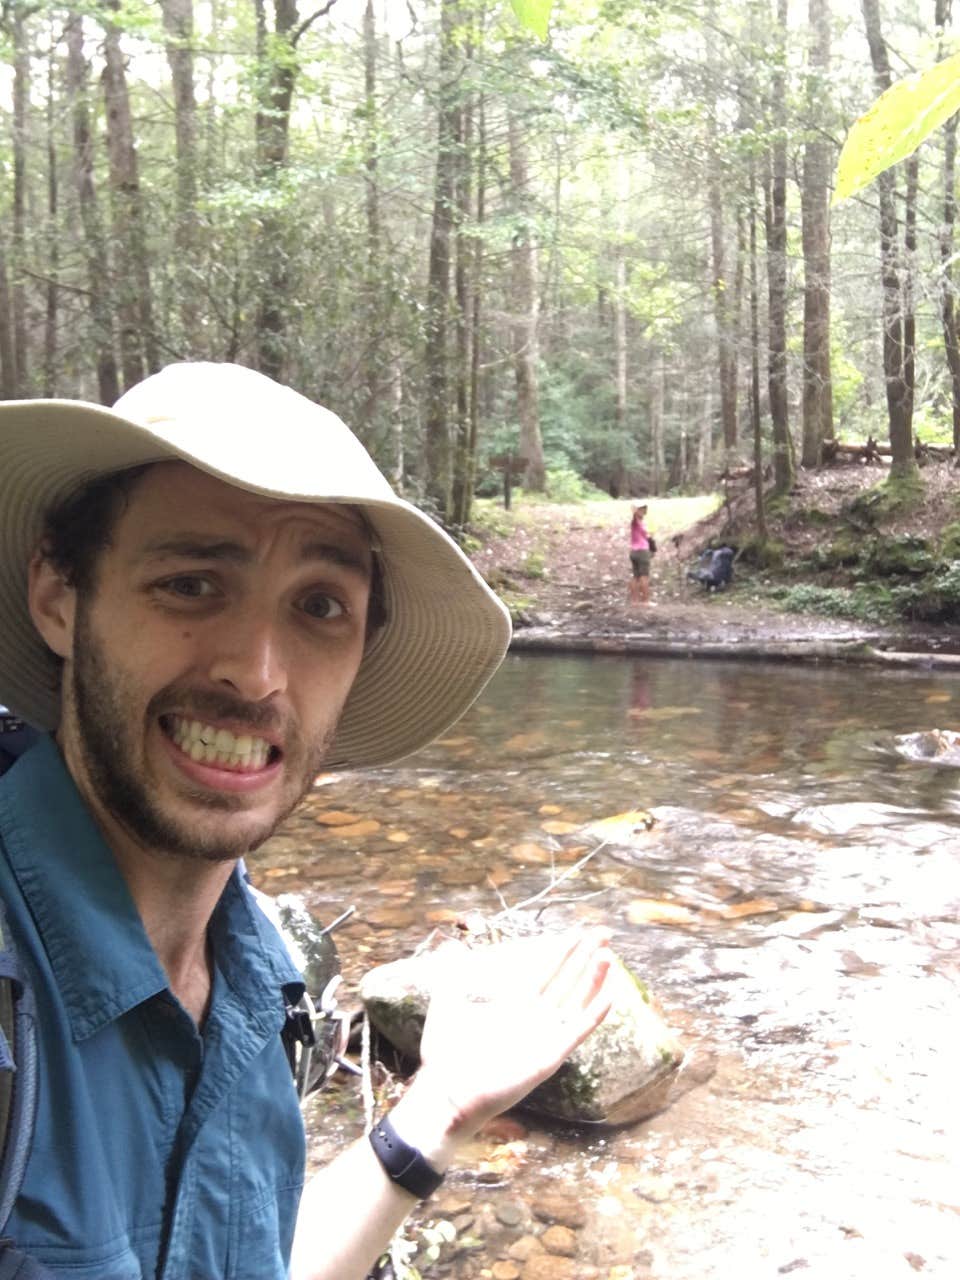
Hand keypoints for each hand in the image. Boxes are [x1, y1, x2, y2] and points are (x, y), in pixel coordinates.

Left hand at [404, 928, 613, 1145]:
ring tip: (607, 957)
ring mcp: (543, 1038)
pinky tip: (609, 996)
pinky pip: (577, 1033)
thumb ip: (452, 974)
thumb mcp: (448, 1004)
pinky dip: (593, 1015)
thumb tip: (450, 944)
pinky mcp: (549, 1057)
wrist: (446, 1093)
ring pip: (576, 1003)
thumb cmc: (445, 1055)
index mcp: (514, 1005)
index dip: (563, 952)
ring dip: (592, 981)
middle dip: (585, 958)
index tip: (578, 933)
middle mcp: (533, 1019)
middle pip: (567, 982)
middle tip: (604, 935)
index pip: (546, 971)